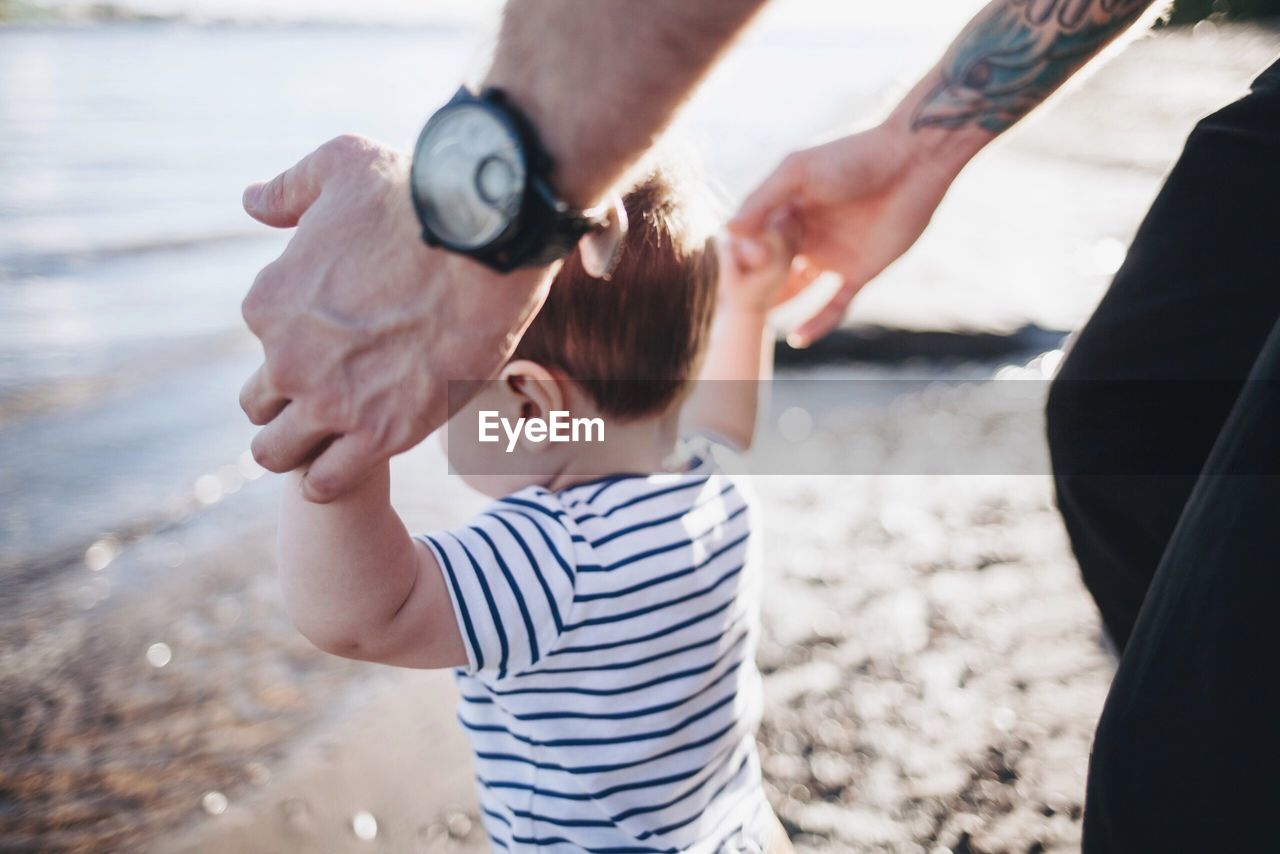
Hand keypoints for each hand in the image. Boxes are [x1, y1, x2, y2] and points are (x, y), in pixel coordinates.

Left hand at [239, 135, 550, 501]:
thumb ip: (290, 189)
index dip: (300, 342)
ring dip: (300, 448)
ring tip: (338, 436)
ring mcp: (332, 403)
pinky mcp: (383, 435)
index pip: (264, 343)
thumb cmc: (417, 194)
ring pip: (278, 454)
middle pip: (262, 406)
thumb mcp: (339, 165)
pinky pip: (327, 484)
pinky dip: (330, 478)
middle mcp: (288, 360)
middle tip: (342, 387)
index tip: (342, 335)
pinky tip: (356, 456)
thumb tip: (252, 202)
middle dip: (292, 400)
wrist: (486, 236)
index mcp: (269, 303)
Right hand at [729, 121, 958, 345]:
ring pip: (798, 289)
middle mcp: (807, 234)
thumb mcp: (797, 171)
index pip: (756, 240)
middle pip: (772, 268)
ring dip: (780, 306)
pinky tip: (797, 338)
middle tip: (738, 302)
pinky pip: (833, 304)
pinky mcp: (859, 272)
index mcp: (788, 208)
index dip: (745, 255)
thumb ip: (761, 200)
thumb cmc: (853, 156)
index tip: (735, 268)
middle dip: (756, 285)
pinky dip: (816, 323)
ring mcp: (832, 255)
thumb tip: (728, 232)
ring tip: (760, 322)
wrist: (912, 162)